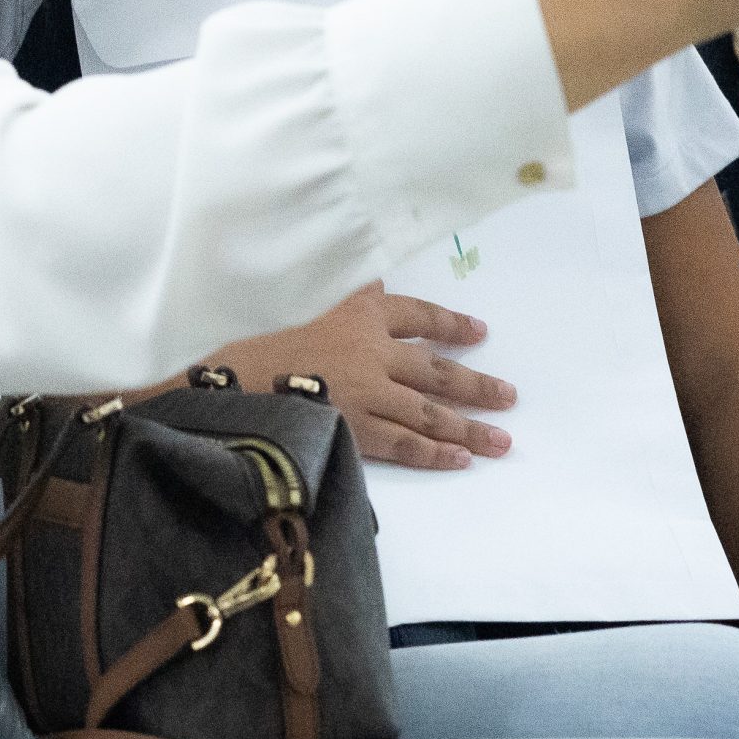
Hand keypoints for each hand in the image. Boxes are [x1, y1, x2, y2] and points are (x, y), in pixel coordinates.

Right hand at [211, 283, 515, 470]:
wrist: (229, 378)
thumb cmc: (258, 335)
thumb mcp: (303, 298)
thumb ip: (342, 293)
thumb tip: (375, 279)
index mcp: (360, 312)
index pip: (417, 315)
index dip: (450, 324)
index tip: (478, 332)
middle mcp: (374, 351)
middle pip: (436, 370)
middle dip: (475, 384)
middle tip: (509, 396)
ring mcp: (368, 394)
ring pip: (429, 412)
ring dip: (468, 426)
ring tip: (501, 440)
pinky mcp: (356, 430)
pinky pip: (404, 444)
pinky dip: (434, 452)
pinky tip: (460, 459)